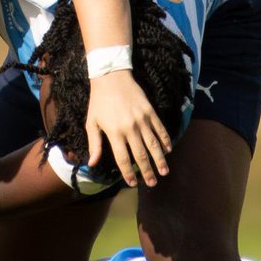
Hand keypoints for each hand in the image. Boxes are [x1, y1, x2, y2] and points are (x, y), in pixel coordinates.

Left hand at [85, 70, 170, 186]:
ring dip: (160, 160)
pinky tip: (168, 150)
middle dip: (147, 171)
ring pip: (153, 144)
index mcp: (114, 133)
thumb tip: (92, 164)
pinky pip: (160, 129)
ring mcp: (142, 120)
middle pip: (141, 155)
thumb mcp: (91, 123)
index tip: (133, 183)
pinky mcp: (150, 111)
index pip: (123, 159)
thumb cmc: (98, 102)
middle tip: (152, 183)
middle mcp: (130, 128)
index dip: (128, 173)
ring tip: (164, 172)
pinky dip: (165, 140)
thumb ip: (94, 144)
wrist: (111, 77)